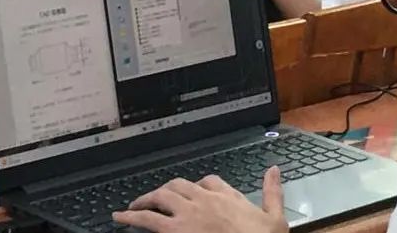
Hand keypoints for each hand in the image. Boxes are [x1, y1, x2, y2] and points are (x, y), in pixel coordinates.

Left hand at [114, 169, 288, 232]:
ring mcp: (188, 215)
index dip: (199, 186)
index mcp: (227, 197)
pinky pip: (148, 219)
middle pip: (179, 186)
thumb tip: (274, 170)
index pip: (209, 182)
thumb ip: (272, 192)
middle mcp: (205, 200)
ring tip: (132, 206)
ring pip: (160, 197)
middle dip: (165, 191)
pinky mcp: (175, 230)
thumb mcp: (275, 217)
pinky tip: (120, 217)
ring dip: (144, 200)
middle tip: (156, 199)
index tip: (195, 191)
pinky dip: (131, 216)